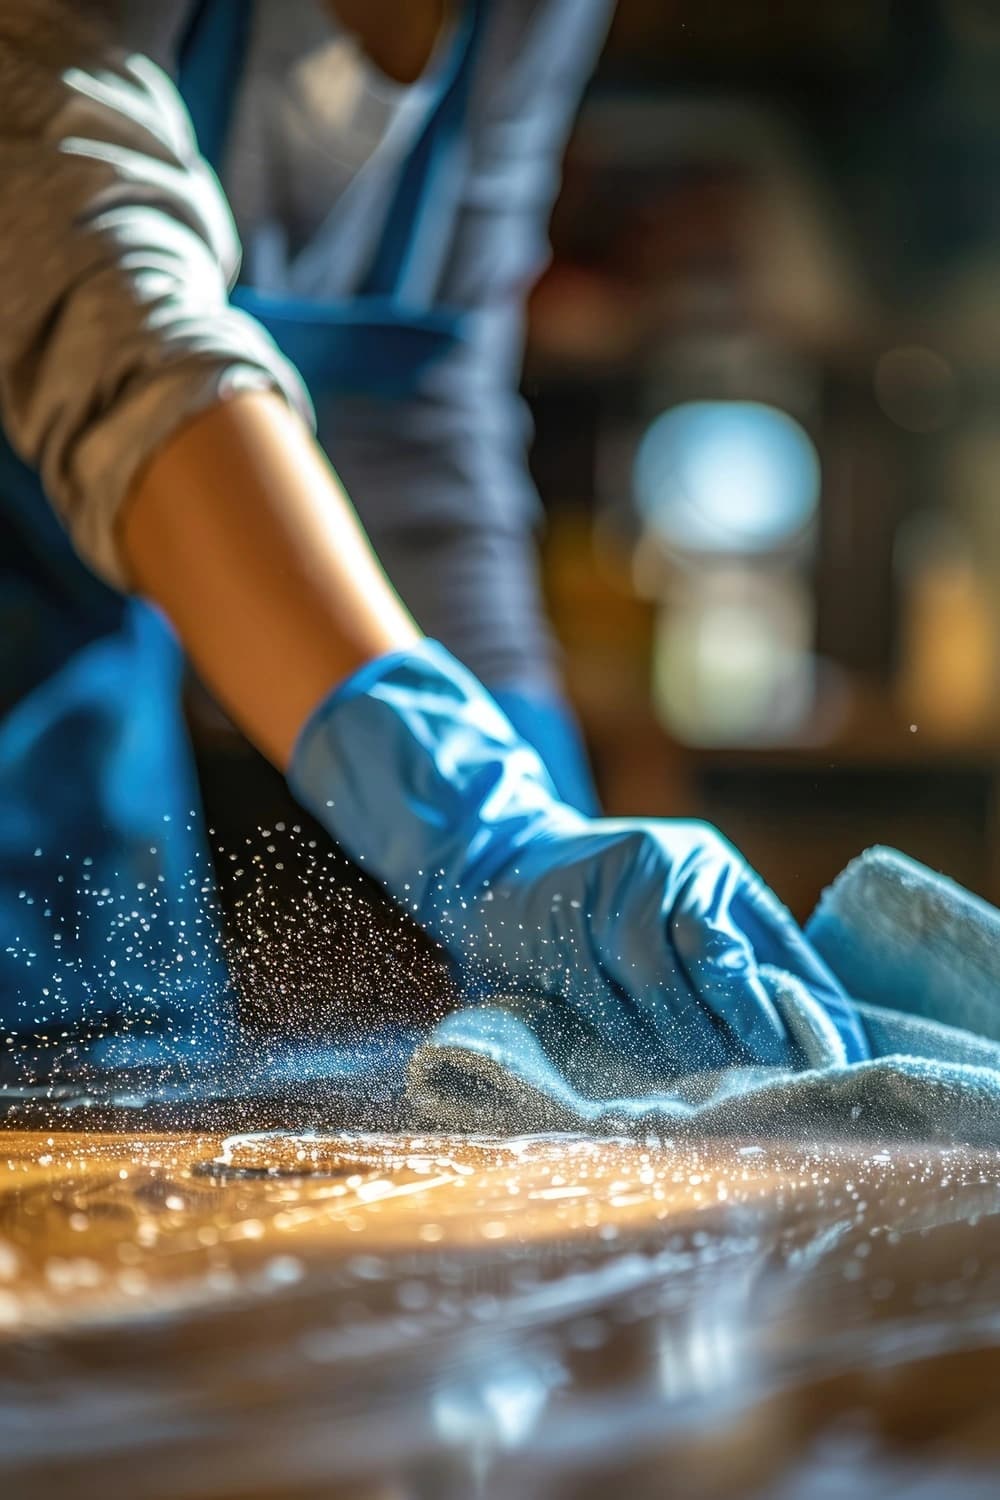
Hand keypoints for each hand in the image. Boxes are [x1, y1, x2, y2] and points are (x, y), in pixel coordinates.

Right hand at [290, 642, 867, 1074]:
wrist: (505, 857)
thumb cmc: (622, 896)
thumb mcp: (691, 897)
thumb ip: (752, 951)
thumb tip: (830, 1026)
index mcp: (701, 861)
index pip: (744, 943)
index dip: (768, 1011)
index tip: (794, 1063)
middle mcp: (655, 865)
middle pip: (705, 962)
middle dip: (731, 1034)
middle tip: (751, 1084)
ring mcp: (598, 896)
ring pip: (651, 988)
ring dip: (679, 1047)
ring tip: (702, 1086)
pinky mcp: (552, 929)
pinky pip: (596, 1001)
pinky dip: (624, 1041)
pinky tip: (642, 1066)